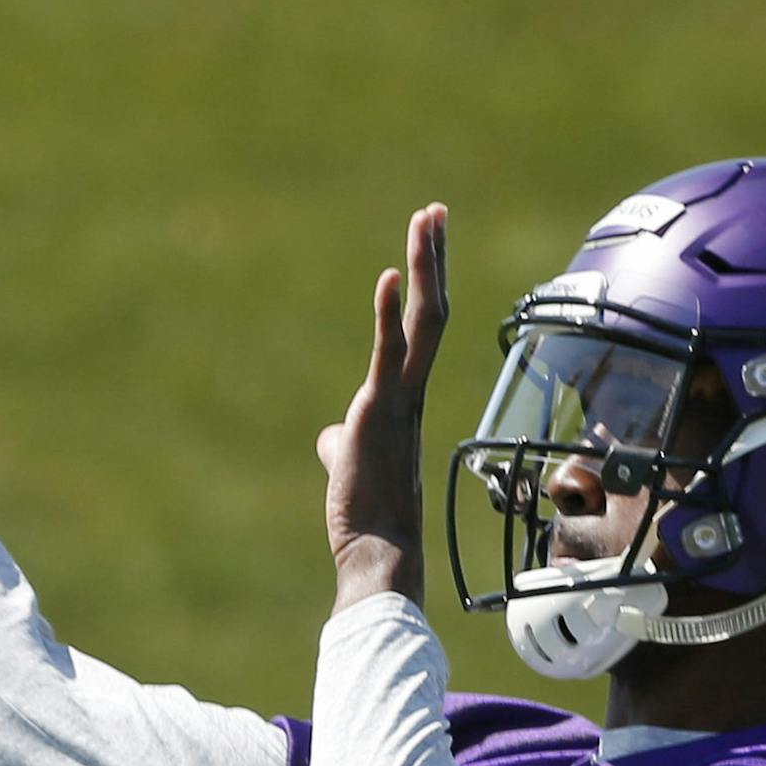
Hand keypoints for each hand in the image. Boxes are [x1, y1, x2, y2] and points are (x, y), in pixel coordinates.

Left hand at [316, 202, 447, 612]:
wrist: (379, 554)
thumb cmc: (367, 518)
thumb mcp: (350, 465)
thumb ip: (342, 441)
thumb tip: (330, 438)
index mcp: (406, 400)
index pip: (421, 330)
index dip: (425, 284)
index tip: (427, 243)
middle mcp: (413, 393)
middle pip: (432, 311)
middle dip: (433, 259)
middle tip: (434, 211)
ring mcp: (400, 401)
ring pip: (423, 321)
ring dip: (424, 267)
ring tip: (426, 219)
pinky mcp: (379, 412)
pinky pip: (388, 353)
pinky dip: (388, 313)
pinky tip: (388, 275)